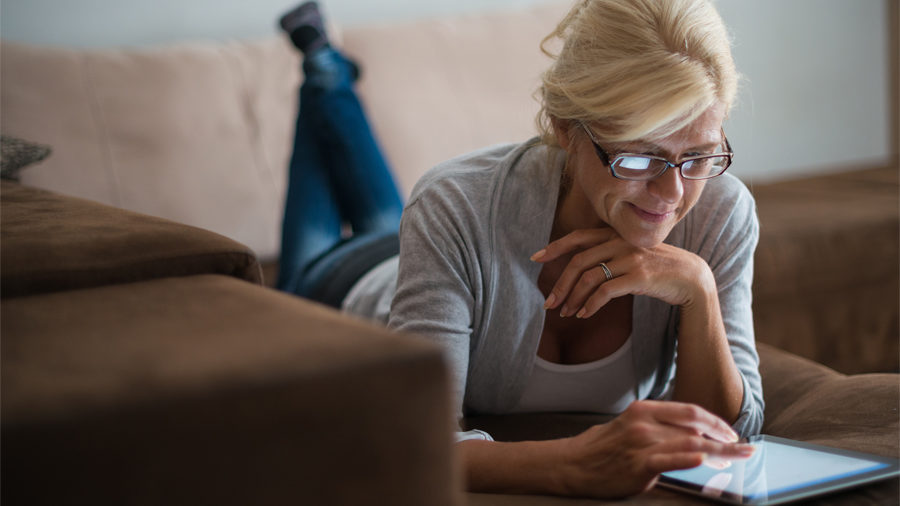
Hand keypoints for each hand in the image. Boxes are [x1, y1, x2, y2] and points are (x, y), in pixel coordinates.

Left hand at [531, 228, 713, 317]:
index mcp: (615, 235)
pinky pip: (606, 291)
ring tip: (566, 313)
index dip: (555, 247)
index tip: (535, 258)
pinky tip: (584, 315)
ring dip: (573, 298)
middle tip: (548, 303)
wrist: (692, 278)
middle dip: (560, 284)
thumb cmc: (657, 270)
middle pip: (579, 261)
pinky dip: (591, 305)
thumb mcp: (630, 256)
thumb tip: (579, 273)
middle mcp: (620, 242)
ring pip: (589, 278)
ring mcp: (630, 257)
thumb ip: (608, 256)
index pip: (579, 237)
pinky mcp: (639, 276)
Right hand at [556, 400, 752, 497]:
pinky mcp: (639, 465)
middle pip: (695, 429)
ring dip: (719, 453)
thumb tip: (688, 435)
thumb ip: (656, 428)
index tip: (731, 432)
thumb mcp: (627, 426)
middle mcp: (645, 423)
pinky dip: (690, 459)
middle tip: (745, 448)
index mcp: (643, 409)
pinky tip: (705, 460)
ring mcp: (642, 444)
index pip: (689, 411)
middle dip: (724, 439)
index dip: (715, 421)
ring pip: (690, 445)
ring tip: (738, 458)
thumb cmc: (599, 448)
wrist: (571, 464)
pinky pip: (670, 460)